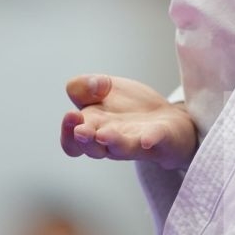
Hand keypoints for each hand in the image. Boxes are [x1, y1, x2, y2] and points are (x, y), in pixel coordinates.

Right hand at [61, 75, 197, 170]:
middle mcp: (111, 142)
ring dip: (113, 142)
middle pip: (93, 149)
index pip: (72, 141)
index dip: (67, 132)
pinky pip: (156, 143)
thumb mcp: (104, 89)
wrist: (168, 118)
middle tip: (81, 131)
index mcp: (93, 128)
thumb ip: (86, 85)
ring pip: (122, 148)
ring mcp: (136, 142)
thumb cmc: (130, 108)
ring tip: (104, 135)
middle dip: (85, 140)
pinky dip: (151, 140)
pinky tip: (147, 139)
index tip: (70, 114)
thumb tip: (96, 85)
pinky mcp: (161, 140)